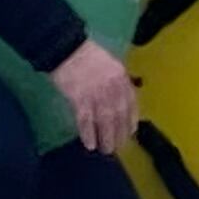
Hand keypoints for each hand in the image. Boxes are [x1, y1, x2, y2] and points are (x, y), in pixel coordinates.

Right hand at [49, 38, 136, 156]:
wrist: (66, 48)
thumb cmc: (86, 55)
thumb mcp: (109, 64)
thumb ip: (116, 81)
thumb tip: (119, 100)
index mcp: (120, 76)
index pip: (131, 101)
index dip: (131, 118)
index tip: (131, 131)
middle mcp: (112, 86)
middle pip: (119, 114)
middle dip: (120, 133)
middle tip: (118, 147)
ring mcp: (96, 93)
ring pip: (105, 120)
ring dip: (106, 137)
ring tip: (106, 150)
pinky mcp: (79, 98)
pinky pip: (86, 120)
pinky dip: (88, 133)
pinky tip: (90, 144)